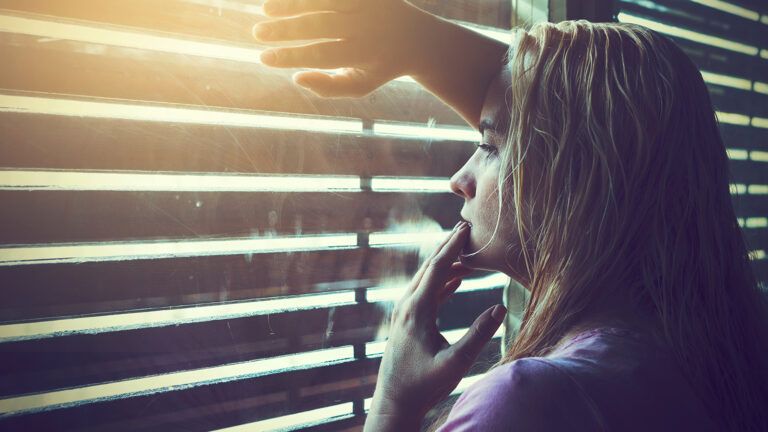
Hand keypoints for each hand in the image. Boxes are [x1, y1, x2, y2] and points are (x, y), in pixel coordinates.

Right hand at [253, 0, 437, 96]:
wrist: (420, 39)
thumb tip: (296, 78)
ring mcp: (370, 3)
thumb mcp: (359, 85)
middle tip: (257, 33)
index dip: (290, 57)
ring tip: (266, 9)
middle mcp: (369, 25)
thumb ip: (329, 87)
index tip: (264, 58)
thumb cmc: (380, 66)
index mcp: (365, 54)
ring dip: (292, 3)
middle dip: (286, 29)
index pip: (321, 55)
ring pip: (325, 0)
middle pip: (320, 25)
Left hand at [364, 221, 506, 430]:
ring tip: (465, 248)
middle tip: (466, 226)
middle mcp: (406, 305)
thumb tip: (500, 307)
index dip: (453, 246)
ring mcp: (404, 312)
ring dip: (445, 262)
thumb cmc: (424, 384)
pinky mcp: (407, 320)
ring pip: (426, 278)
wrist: (395, 401)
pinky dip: (441, 281)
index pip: (437, 268)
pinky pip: (425, 292)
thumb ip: (478, 334)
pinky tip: (456, 277)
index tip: (466, 227)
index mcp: (416, 310)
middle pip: (429, 267)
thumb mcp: (455, 362)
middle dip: (448, 246)